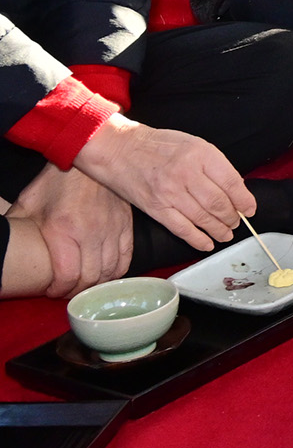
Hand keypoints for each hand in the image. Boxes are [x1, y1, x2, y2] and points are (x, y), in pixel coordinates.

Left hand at [8, 163, 133, 295]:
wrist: (88, 157)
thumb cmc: (57, 180)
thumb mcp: (29, 202)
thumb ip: (17, 225)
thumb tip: (5, 244)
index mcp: (65, 229)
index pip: (68, 275)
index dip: (59, 290)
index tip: (53, 291)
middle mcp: (92, 233)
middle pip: (90, 279)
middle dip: (77, 291)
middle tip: (68, 290)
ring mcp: (112, 230)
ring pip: (110, 272)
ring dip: (96, 283)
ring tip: (85, 283)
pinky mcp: (126, 225)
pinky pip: (126, 258)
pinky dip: (116, 271)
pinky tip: (105, 273)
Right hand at [69, 115, 256, 259]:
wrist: (118, 149)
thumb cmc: (158, 144)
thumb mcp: (193, 144)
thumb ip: (213, 164)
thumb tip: (234, 188)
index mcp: (201, 154)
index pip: (231, 183)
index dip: (243, 200)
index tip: (249, 209)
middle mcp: (187, 174)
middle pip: (218, 203)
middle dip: (231, 217)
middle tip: (236, 223)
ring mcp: (170, 193)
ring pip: (202, 218)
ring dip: (218, 229)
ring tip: (226, 234)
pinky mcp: (155, 208)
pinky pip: (181, 228)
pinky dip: (197, 239)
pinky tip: (207, 243)